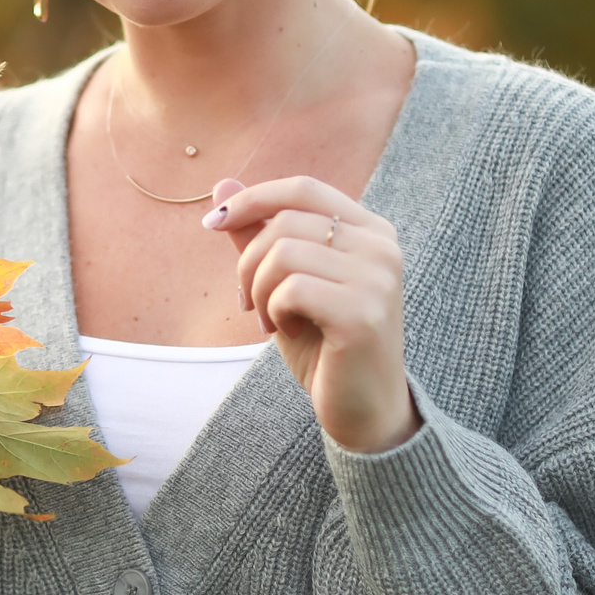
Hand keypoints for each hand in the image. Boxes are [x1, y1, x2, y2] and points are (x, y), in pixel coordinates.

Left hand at [205, 176, 417, 454]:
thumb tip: (220, 184)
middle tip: (249, 303)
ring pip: (284, 252)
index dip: (252, 198)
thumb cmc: (324, 345)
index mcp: (371, 230)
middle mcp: (382, 247)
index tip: (212, 224)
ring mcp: (377, 279)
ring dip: (258, 290)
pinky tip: (285, 331)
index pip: (302, 188)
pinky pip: (291, 288)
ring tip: (269, 320)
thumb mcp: (284, 283)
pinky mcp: (363, 314)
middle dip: (248, 262)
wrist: (362, 410)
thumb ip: (258, 234)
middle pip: (286, 221)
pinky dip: (273, 310)